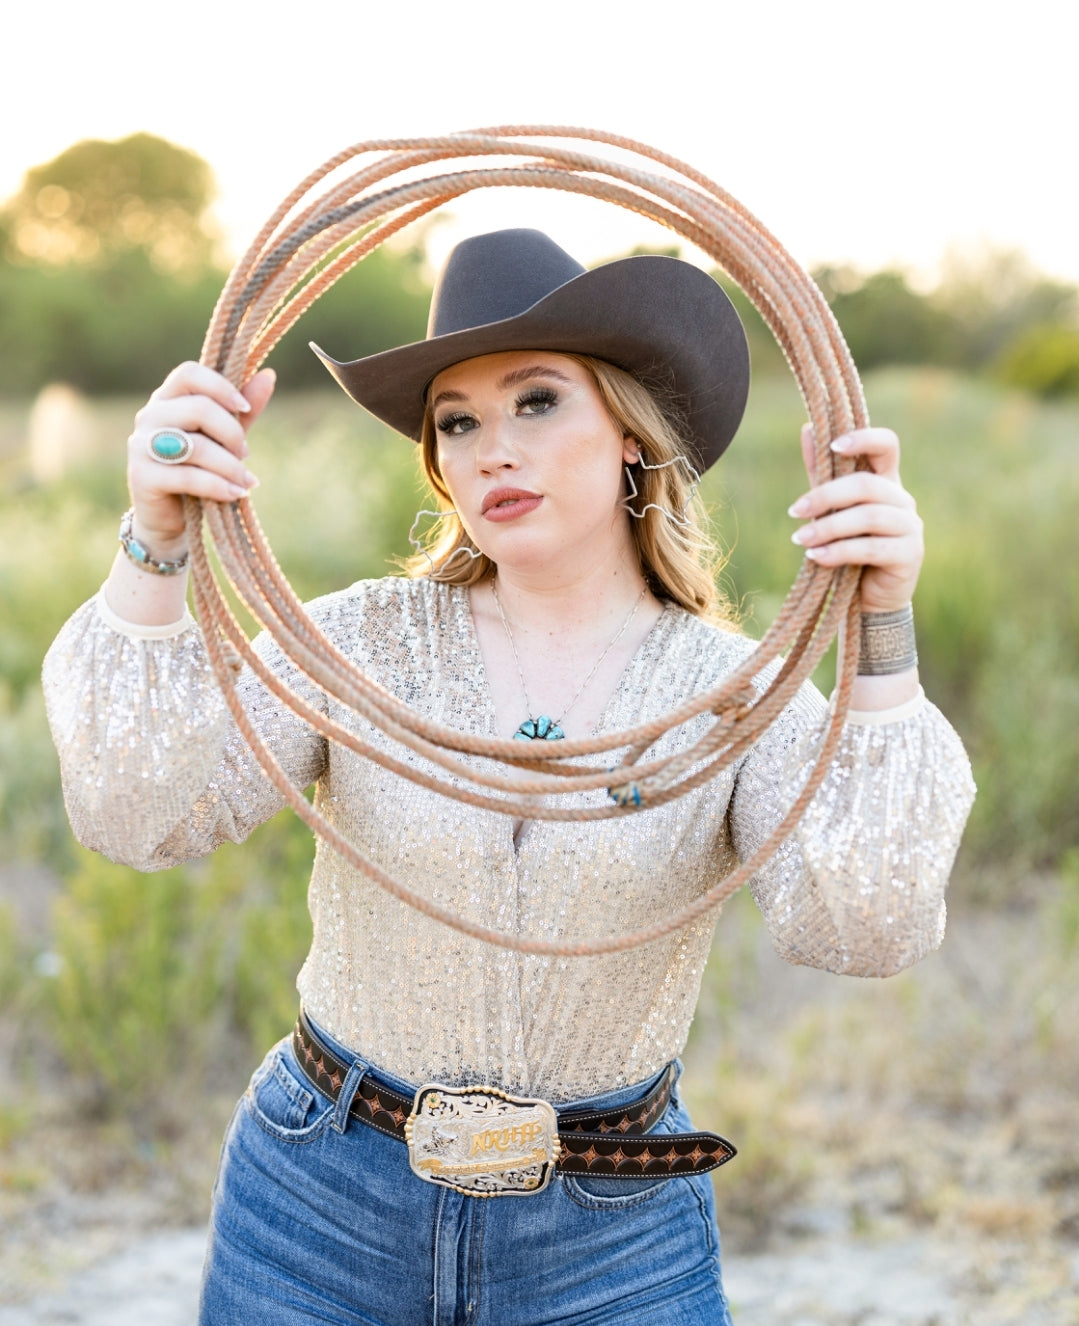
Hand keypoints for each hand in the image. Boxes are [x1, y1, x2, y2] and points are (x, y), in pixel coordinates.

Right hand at [126, 362, 275, 551]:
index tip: (244, 409)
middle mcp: (149, 416)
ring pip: (195, 446)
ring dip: (229, 465)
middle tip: (245, 454)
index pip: (189, 373)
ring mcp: (142, 445)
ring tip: (246, 481)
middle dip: (232, 433)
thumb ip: (242, 410)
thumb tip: (270, 376)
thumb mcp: (223, 437)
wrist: (168, 516)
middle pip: (198, 409)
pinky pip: (188, 477)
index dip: (221, 387)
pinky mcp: (142, 476)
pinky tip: (236, 494)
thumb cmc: (198, 469)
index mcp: (167, 398)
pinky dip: (218, 486)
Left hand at [788, 425, 923, 614]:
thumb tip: (807, 429)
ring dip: (828, 527)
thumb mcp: (832, 508)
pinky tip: (816, 557)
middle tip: (794, 511)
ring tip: (800, 539)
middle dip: (825, 496)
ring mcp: (911, 526)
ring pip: (868, 516)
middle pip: (866, 484)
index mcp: (887, 481)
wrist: (869, 598)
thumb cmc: (849, 547)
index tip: (833, 446)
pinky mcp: (909, 554)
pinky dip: (840, 551)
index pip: (887, 445)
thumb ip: (822, 472)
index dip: (864, 438)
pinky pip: (872, 547)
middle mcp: (902, 499)